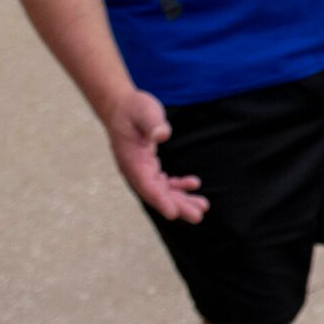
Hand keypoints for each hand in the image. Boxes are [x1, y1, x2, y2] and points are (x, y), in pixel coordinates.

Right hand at [103, 87, 203, 221]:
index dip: (160, 200)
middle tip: (198, 216)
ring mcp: (141, 169)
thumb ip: (152, 123)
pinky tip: (194, 184)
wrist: (120, 106)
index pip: (146, 185)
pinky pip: (163, 182)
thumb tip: (162, 135)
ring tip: (202, 206)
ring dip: (181, 199)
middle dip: (177, 206)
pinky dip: (178, 185)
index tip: (173, 213)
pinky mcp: (148, 166)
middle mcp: (134, 169)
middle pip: (156, 193)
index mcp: (131, 160)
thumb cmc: (133, 108)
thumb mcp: (144, 111)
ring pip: (162, 190)